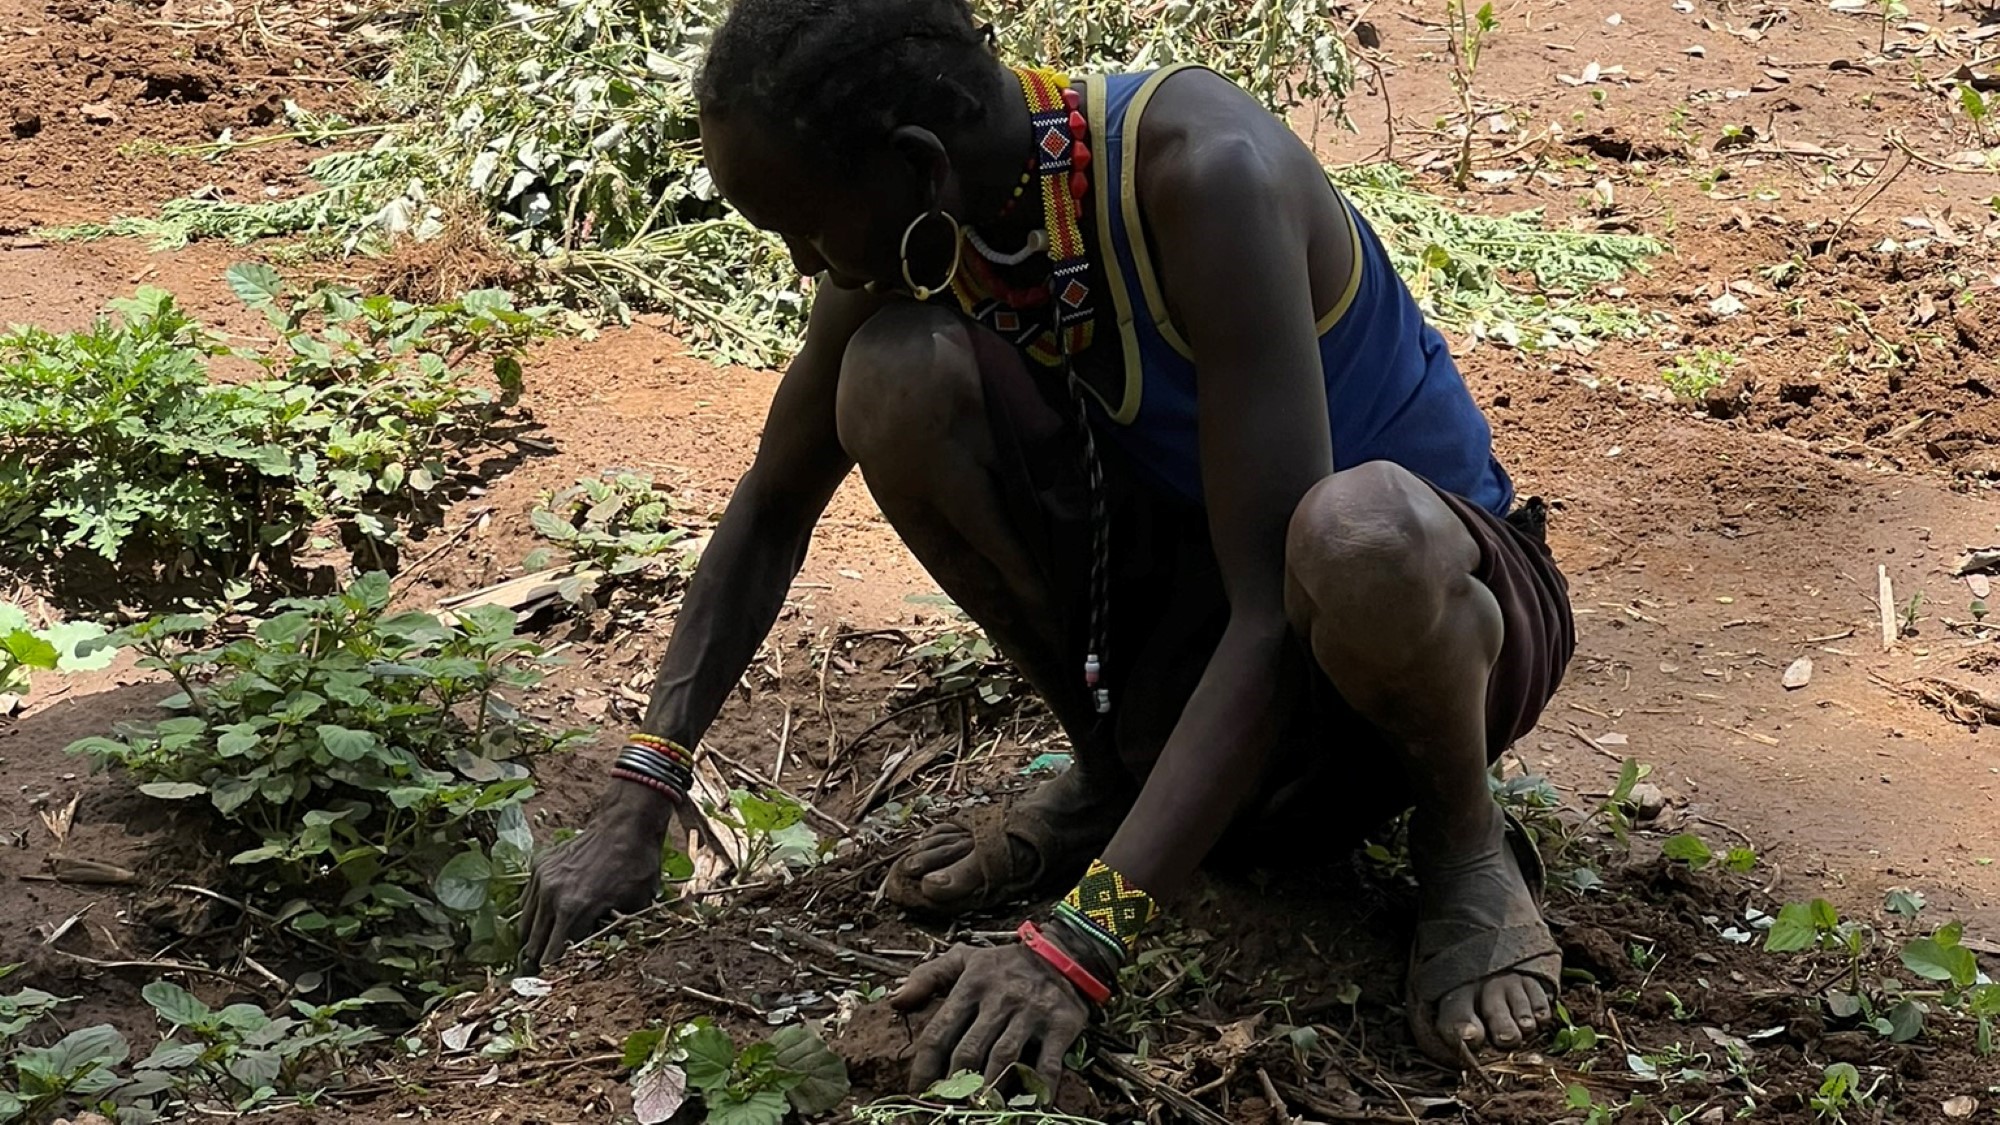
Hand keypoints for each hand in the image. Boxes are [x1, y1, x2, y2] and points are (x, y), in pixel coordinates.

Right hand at [518, 781, 677, 967]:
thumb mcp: (635, 905)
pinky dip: (534, 913)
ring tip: (541, 950)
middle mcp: (552, 896)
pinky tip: (546, 920)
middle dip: (539, 960)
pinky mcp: (539, 866)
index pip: (554, 956)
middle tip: (543, 973)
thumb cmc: (636, 865)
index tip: (555, 984)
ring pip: (526, 923)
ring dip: (534, 938)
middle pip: (534, 943)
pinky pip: (527, 900)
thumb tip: (602, 957)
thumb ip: (615, 933)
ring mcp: (542, 879)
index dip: (555, 973)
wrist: (625, 824)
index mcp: (575, 909)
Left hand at [890, 940, 1092, 1094]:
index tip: (916, 1093)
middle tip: (946, 1110)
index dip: (924, 1068)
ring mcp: (1030, 1014)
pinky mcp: (1060, 1026)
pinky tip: (1029, 1111)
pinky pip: (1047, 1065)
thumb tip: (896, 1000)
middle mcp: (999, 1001)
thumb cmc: (1006, 963)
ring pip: (1003, 1061)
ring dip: (988, 1093)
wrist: (1063, 953)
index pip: (939, 1033)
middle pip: (969, 1052)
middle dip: (953, 1086)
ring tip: (977, 1114)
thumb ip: (928, 976)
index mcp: (971, 986)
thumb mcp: (964, 959)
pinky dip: (1038, 1092)